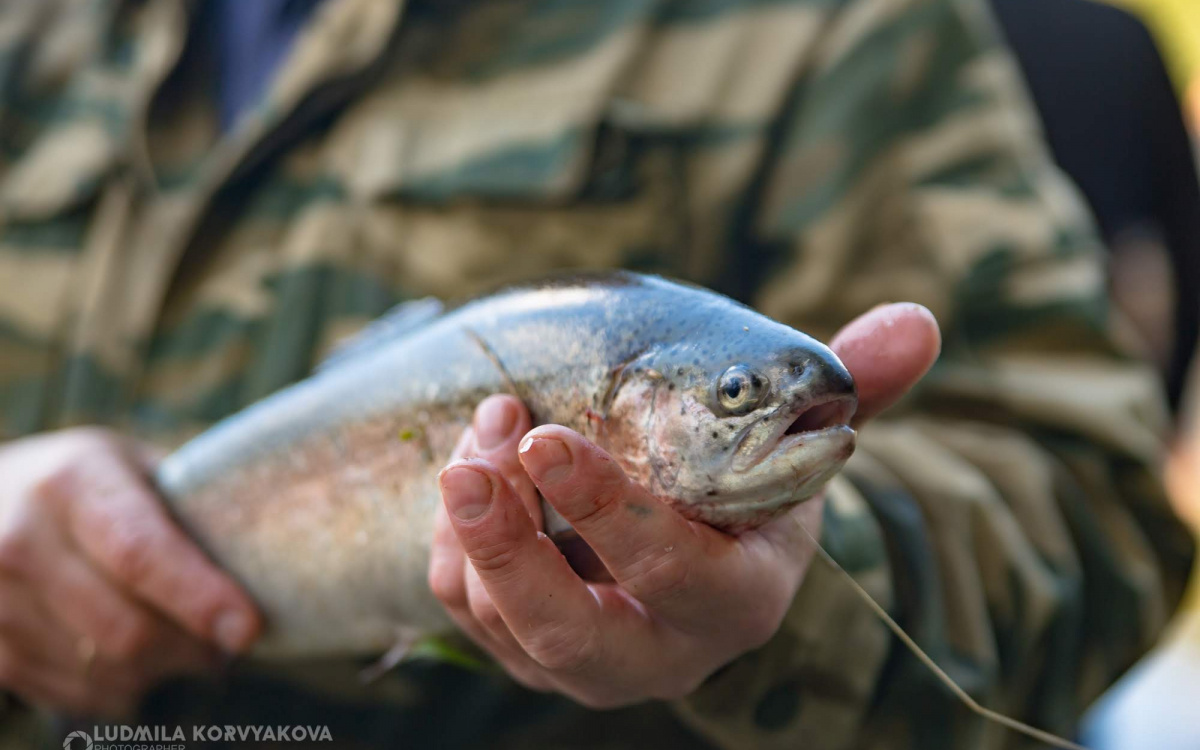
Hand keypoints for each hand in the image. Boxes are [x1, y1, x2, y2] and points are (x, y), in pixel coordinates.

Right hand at [0, 428, 260, 715]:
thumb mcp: (134, 468)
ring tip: (187, 646)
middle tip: (230, 643)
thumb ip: (192, 504)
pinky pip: (72, 695)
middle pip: (125, 629)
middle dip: (194, 649)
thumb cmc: (88, 486)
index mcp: (74, 481)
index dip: (198, 598)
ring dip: (162, 673)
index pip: (140, 552)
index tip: (248, 629)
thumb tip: (283, 545)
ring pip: (102, 671)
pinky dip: (121, 690)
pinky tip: (137, 662)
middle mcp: (20, 537)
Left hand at [430, 303, 940, 706]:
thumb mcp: (797, 439)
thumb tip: (919, 320)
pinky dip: (453, 543)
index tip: (547, 439)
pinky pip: (467, 614)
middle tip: (472, 461)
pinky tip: (478, 472)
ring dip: (473, 526)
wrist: (700, 543)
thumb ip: (852, 384)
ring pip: (506, 624)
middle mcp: (664, 651)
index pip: (676, 575)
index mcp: (740, 599)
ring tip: (484, 428)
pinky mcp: (533, 656)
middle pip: (573, 633)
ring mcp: (592, 663)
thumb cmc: (747, 483)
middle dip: (509, 547)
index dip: (610, 515)